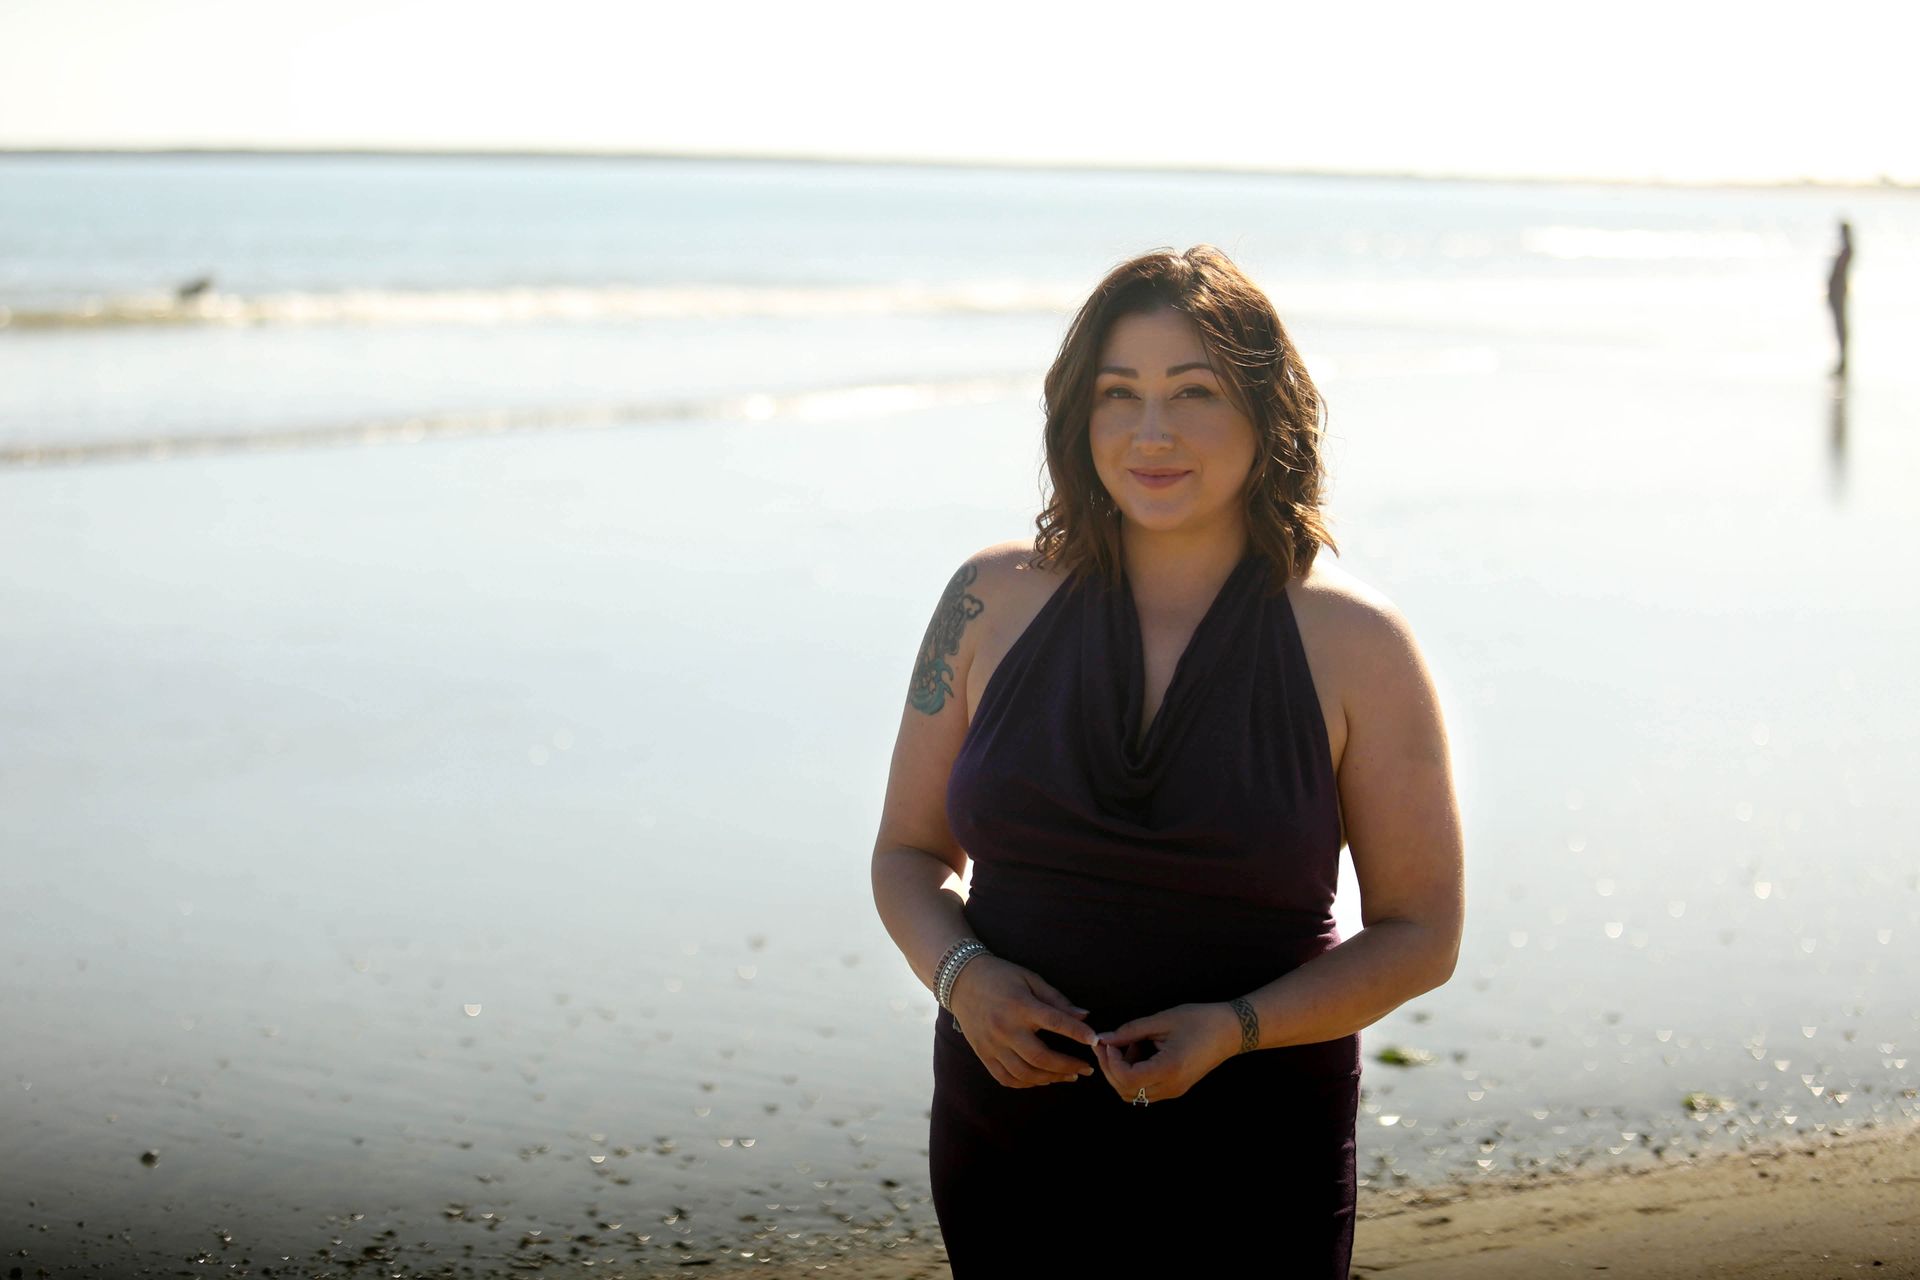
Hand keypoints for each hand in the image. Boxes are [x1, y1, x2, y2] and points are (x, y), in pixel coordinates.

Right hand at [946, 956, 1097, 1088]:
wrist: (961, 981)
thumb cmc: (1001, 976)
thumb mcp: (1030, 980)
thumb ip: (1058, 1000)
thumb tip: (1085, 1017)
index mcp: (1021, 1006)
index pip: (1056, 1022)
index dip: (1078, 1033)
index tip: (1095, 1041)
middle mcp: (1005, 1028)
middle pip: (1041, 1058)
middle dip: (1068, 1066)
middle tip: (1086, 1069)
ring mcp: (992, 1045)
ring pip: (1024, 1074)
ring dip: (1051, 1079)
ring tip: (1068, 1076)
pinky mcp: (983, 1054)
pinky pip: (1006, 1078)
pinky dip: (1027, 1083)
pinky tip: (1041, 1079)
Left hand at [1092, 1002, 1240, 1103]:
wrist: (1230, 1031)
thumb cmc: (1200, 1020)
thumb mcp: (1162, 1020)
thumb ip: (1130, 1031)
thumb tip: (1104, 1038)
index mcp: (1169, 1068)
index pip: (1127, 1078)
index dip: (1111, 1061)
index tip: (1109, 1041)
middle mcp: (1171, 1086)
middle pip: (1125, 1090)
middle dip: (1109, 1067)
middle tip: (1106, 1043)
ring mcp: (1174, 1091)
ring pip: (1133, 1094)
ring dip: (1121, 1072)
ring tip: (1127, 1045)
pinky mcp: (1175, 1088)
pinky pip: (1145, 1090)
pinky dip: (1134, 1075)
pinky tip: (1139, 1052)